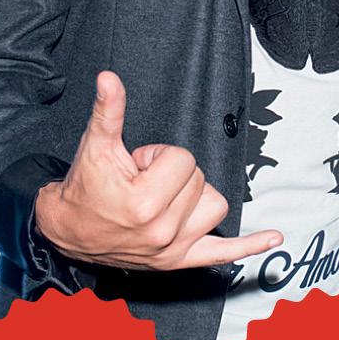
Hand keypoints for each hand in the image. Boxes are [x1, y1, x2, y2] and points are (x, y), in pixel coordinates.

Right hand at [35, 71, 281, 270]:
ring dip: (194, 196)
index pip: (183, 159)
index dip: (157, 156)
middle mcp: (163, 231)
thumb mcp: (95, 147)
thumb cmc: (84, 189)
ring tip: (160, 198)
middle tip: (140, 183)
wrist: (66, 231)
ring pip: (215, 205)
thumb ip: (109, 111)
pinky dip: (249, 246)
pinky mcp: (179, 261)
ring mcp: (173, 250)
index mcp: (145, 203)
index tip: (135, 167)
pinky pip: (222, 253)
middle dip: (171, 174)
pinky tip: (272, 238)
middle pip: (200, 180)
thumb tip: (109, 78)